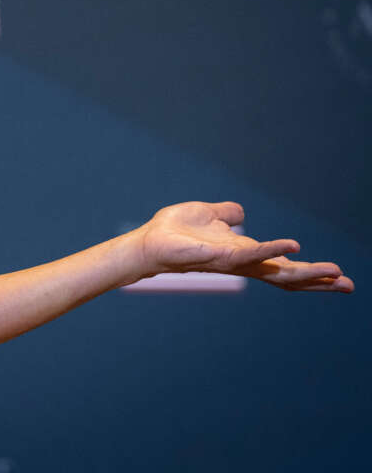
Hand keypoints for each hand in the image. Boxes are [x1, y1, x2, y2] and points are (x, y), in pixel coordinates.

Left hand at [135, 201, 353, 291]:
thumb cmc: (176, 232)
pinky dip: (273, 250)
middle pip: (288, 277)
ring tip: (336, 274)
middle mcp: (244, 263)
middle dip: (319, 282)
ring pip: (277, 272)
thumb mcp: (210, 215)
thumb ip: (228, 214)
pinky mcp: (221, 256)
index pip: (284, 267)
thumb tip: (240, 214)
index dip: (311, 273)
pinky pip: (251, 254)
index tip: (341, 278)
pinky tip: (293, 247)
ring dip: (307, 273)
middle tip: (349, 285)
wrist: (151, 240)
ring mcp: (234, 263)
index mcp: (245, 255)